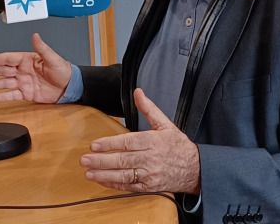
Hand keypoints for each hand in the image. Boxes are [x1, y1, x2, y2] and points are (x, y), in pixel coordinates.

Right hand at [0, 33, 71, 102]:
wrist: (70, 88)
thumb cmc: (64, 71)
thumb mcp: (53, 59)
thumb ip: (43, 48)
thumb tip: (36, 36)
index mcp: (27, 60)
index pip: (7, 58)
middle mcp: (23, 71)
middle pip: (2, 70)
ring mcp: (24, 82)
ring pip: (4, 82)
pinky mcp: (27, 93)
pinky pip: (12, 95)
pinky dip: (4, 96)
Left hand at [80, 88, 200, 193]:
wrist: (195, 169)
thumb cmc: (178, 145)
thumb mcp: (166, 124)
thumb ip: (149, 108)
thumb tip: (138, 92)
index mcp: (154, 141)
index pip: (128, 142)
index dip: (110, 144)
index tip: (95, 145)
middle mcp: (151, 159)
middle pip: (123, 160)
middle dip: (102, 160)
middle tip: (85, 160)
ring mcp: (150, 174)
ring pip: (124, 175)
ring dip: (104, 175)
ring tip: (89, 172)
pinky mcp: (149, 186)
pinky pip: (129, 186)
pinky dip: (115, 184)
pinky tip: (102, 181)